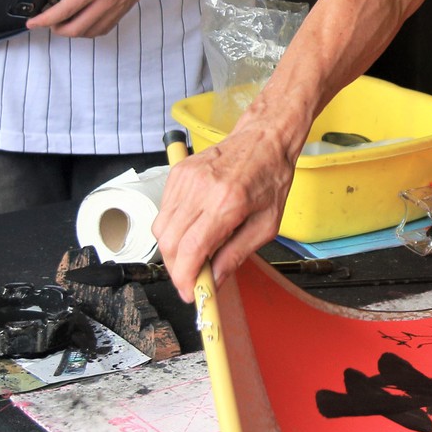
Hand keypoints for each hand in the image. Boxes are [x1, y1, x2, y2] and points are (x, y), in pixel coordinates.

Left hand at [24, 0, 180, 38]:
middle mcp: (106, 1)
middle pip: (76, 29)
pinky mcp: (124, 9)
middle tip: (46, 20)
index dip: (45, 20)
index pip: (65, 10)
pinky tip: (84, 20)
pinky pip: (103, 28)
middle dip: (56, 29)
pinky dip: (89, 30)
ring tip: (63, 21)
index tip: (31, 22)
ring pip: (90, 32)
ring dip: (73, 31)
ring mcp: (117, 8)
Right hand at [153, 122, 295, 301]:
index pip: (192, 250)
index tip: (190, 292)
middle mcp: (201, 189)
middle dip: (177, 269)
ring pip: (160, 228)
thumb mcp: (267, 224)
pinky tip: (192, 229)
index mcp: (227, 202)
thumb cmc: (271, 177)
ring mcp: (185, 178)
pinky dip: (172, 228)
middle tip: (192, 279)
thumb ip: (237, 254)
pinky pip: (164, 210)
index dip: (186, 278)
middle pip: (169, 243)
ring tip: (194, 254)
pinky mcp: (177, 172)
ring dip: (172, 250)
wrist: (263, 138)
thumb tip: (215, 280)